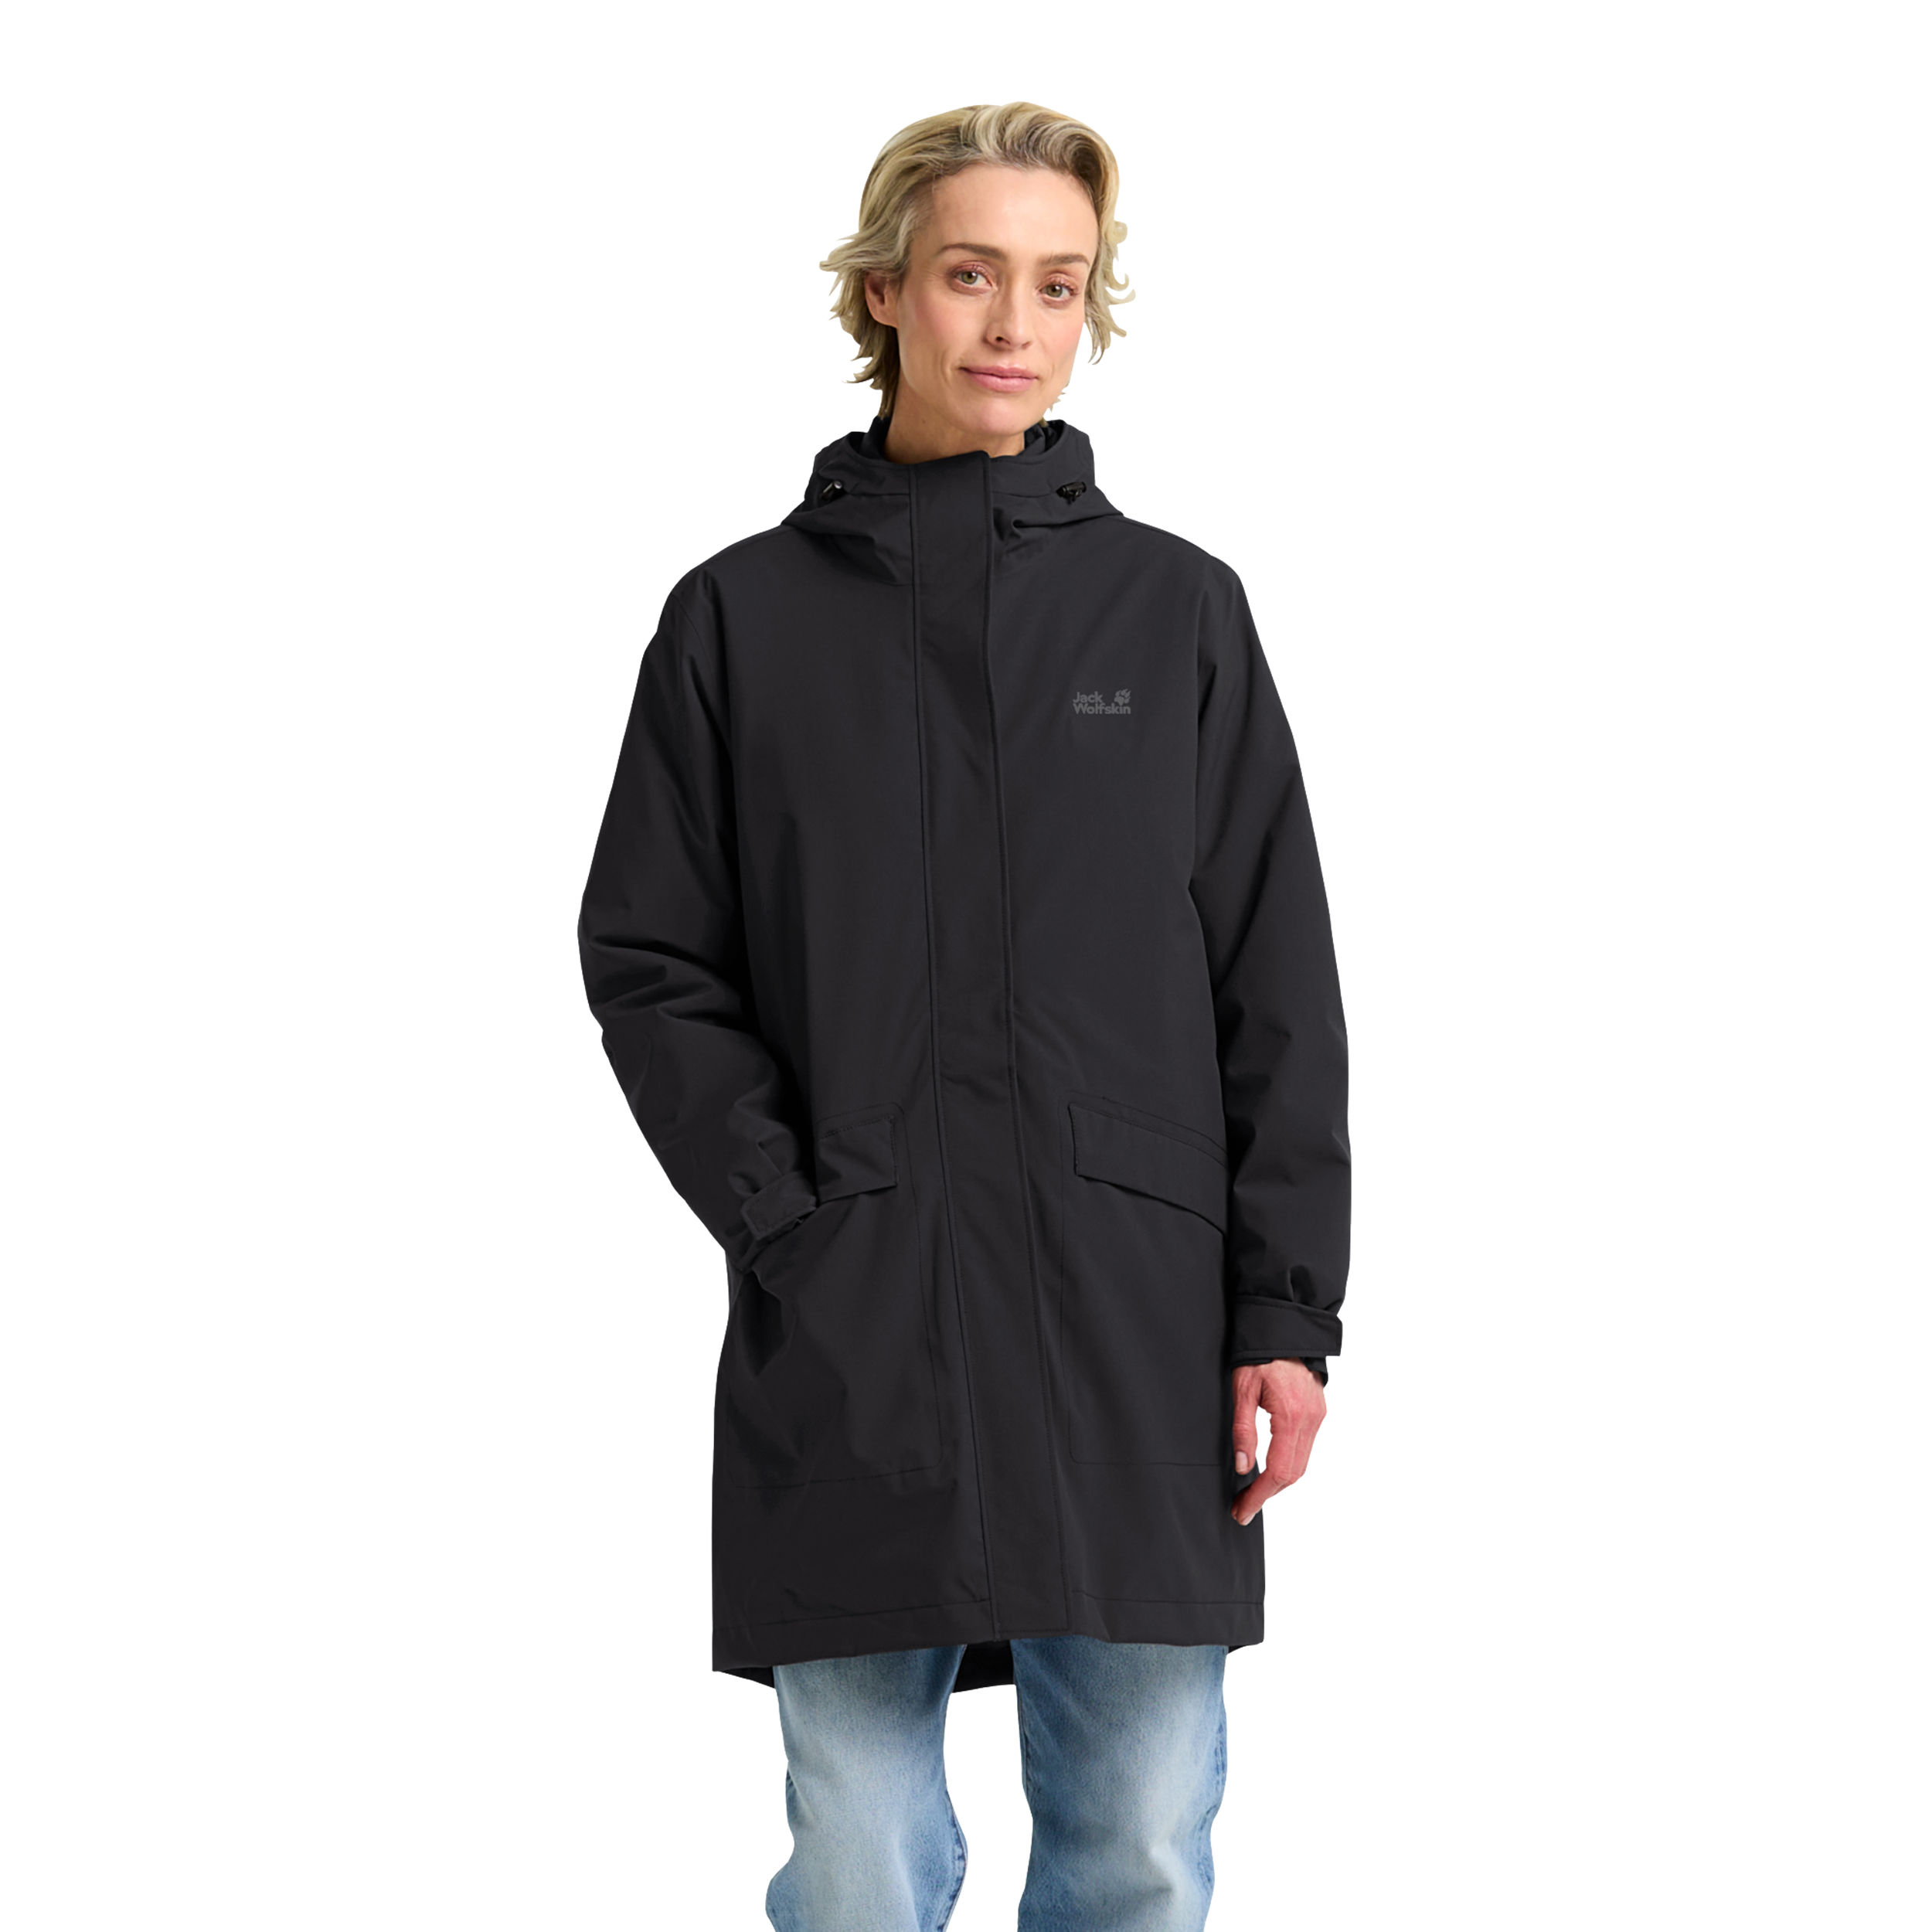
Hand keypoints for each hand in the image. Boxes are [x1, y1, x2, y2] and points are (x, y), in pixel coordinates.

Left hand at [1230, 1358, 1324, 1525]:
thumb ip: (1242, 1430)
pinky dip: (1286, 1461)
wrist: (1285, 1332)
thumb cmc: (1260, 1357)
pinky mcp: (1316, 1413)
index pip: (1277, 1471)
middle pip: (1291, 1473)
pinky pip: (1302, 1447)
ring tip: (1250, 1491)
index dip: (1259, 1496)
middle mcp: (1307, 1421)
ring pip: (1299, 1462)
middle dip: (1266, 1494)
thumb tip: (1242, 1466)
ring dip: (1276, 1480)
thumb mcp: (1241, 1390)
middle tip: (1242, 1506)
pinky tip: (1268, 1466)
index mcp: (1288, 1416)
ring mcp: (1315, 1417)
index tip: (1242, 1510)